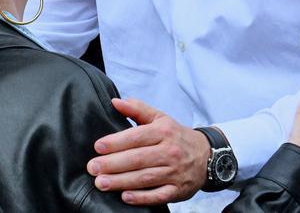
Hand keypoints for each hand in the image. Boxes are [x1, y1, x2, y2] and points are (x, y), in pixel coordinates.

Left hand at [86, 98, 208, 205]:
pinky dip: (142, 197)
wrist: (206, 155)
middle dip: (113, 164)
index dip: (116, 142)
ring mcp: (174, 172)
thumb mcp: (160, 118)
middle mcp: (169, 152)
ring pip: (146, 178)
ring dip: (122, 181)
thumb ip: (137, 109)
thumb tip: (115, 102)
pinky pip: (159, 195)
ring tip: (101, 183)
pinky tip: (125, 197)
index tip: (98, 147)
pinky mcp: (178, 190)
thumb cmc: (176, 136)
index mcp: (163, 132)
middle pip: (138, 159)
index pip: (137, 137)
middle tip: (92, 168)